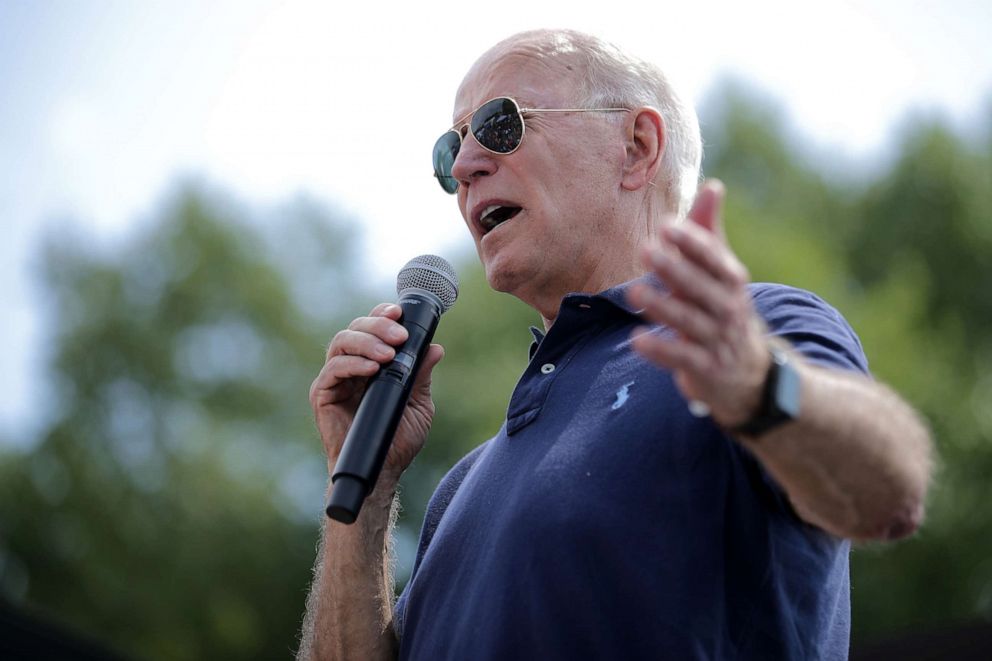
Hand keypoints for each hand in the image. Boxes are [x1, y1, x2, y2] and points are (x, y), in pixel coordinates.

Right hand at [309, 303, 444, 488]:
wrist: (382, 470)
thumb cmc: (397, 440)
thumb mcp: (417, 403)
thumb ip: (421, 375)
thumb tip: (435, 348)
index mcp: (371, 363)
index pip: (372, 327)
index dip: (382, 314)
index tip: (399, 311)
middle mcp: (350, 366)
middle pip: (356, 328)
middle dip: (378, 325)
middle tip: (399, 335)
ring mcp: (334, 379)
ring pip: (342, 342)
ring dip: (367, 342)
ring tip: (388, 355)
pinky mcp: (322, 394)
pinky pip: (333, 369)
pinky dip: (353, 363)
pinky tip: (372, 368)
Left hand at [628, 179, 770, 427]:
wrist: (751, 376)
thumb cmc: (725, 311)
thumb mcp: (723, 274)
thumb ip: (710, 234)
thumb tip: (713, 186)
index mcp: (731, 281)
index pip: (713, 258)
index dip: (692, 242)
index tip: (667, 225)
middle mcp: (728, 309)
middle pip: (700, 287)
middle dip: (674, 268)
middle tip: (645, 250)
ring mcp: (717, 340)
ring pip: (689, 322)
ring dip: (662, 306)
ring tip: (634, 291)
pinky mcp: (705, 370)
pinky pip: (681, 359)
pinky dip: (659, 351)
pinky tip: (636, 340)